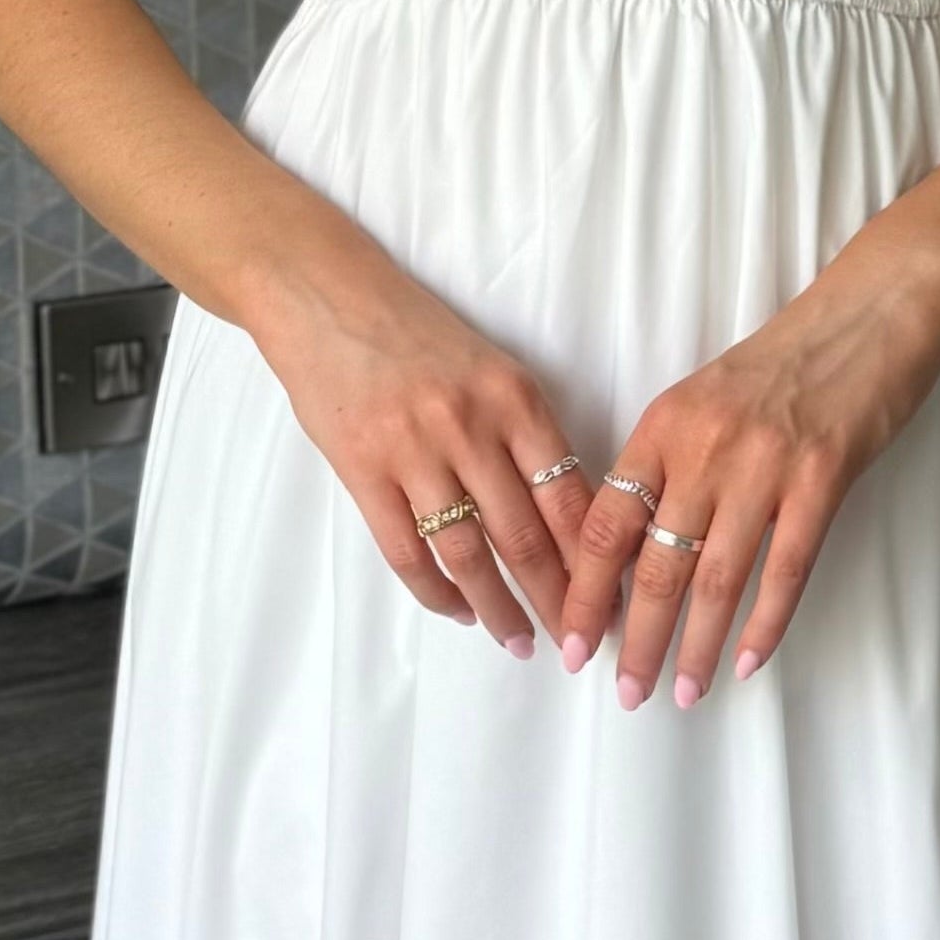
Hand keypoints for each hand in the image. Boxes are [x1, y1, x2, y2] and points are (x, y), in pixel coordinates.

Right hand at [254, 247, 596, 653]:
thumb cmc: (415, 335)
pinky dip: (435, 591)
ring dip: (497, 607)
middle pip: (525, 536)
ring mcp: (413, 450)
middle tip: (578, 642)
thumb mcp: (489, 370)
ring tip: (517, 640)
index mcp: (515, 398)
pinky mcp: (362, 469)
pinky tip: (457, 609)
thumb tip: (566, 518)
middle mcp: (470, 426)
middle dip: (557, 599)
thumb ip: (525, 436)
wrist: (325, 297)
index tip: (613, 598)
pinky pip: (406, 551)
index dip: (595, 557)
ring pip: (468, 553)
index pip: (570, 495)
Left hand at [559, 244, 939, 708]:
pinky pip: (786, 569)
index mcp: (663, 426)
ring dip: (695, 646)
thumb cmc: (786, 364)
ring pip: (715, 578)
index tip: (573, 643)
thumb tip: (635, 554)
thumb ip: (669, 468)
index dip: (586, 592)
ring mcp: (764, 466)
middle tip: (626, 692)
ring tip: (683, 694)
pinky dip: (764, 623)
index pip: (606, 524)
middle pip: (655, 565)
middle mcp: (704, 448)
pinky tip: (747, 662)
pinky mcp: (822, 481)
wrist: (869, 315)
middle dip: (636, 639)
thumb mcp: (705, 403)